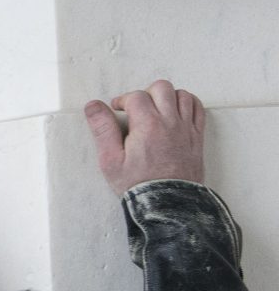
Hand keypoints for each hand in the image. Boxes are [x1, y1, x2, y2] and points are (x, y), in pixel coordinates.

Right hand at [84, 80, 205, 196]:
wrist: (167, 202)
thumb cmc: (137, 184)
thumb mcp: (110, 160)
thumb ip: (102, 130)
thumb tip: (93, 106)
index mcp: (147, 125)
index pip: (136, 96)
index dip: (122, 100)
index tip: (116, 109)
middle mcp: (170, 121)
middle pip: (161, 88)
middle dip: (145, 93)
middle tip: (136, 108)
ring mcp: (187, 128)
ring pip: (181, 94)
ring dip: (166, 97)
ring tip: (155, 110)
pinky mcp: (196, 136)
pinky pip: (197, 108)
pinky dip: (187, 102)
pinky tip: (176, 111)